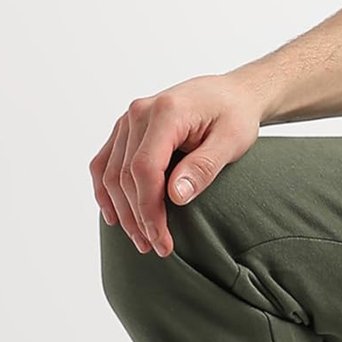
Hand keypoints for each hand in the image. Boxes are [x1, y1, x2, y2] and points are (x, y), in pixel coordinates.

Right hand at [89, 74, 263, 255]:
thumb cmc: (235, 116)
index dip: (149, 209)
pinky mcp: (125, 129)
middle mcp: (139, 112)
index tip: (162, 240)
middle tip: (156, 247)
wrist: (232, 94)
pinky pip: (105, 162)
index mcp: (167, 112)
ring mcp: (128, 120)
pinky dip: (105, 191)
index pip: (145, 168)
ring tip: (141, 240)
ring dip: (122, 210)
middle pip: (124, 175)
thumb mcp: (231, 142)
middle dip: (138, 217)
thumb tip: (175, 197)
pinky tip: (115, 216)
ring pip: (110, 172)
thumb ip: (203, 167)